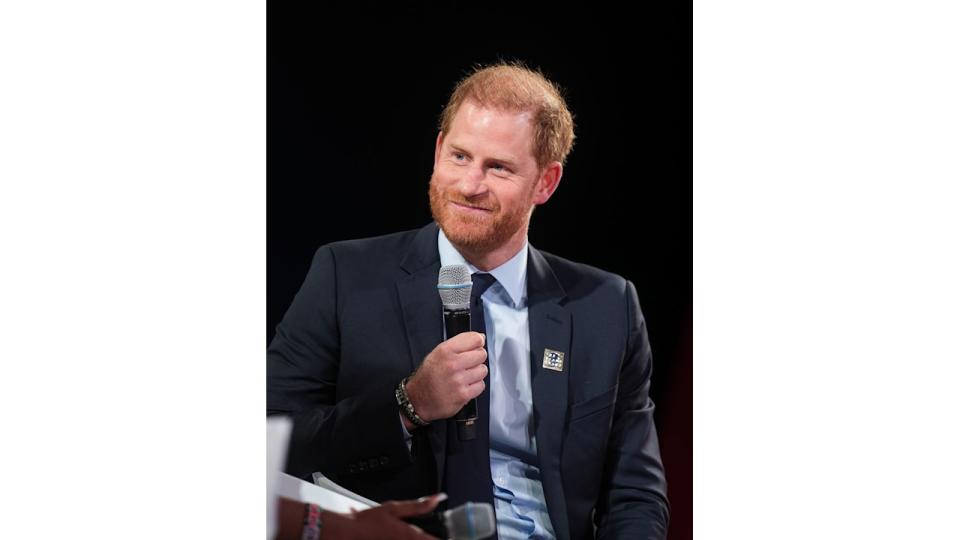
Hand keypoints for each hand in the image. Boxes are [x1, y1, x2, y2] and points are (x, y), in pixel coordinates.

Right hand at [320, 493, 446, 539]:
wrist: (345, 533)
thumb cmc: (366, 522)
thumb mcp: (393, 508)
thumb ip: (418, 505)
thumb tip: (438, 498)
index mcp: (410, 535)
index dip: (446, 539)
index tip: (455, 537)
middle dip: (428, 537)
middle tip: (433, 534)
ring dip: (417, 539)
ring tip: (402, 534)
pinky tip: (394, 536)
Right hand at [404, 332, 486, 422]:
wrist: (418, 399)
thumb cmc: (427, 376)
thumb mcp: (437, 353)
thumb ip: (459, 343)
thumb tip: (480, 337)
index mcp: (445, 351)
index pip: (475, 339)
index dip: (478, 342)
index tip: (477, 345)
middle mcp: (452, 364)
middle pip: (482, 354)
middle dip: (476, 358)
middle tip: (467, 364)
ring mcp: (458, 380)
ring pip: (483, 370)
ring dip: (476, 373)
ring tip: (465, 376)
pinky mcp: (463, 394)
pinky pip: (481, 385)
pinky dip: (475, 386)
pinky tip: (465, 385)